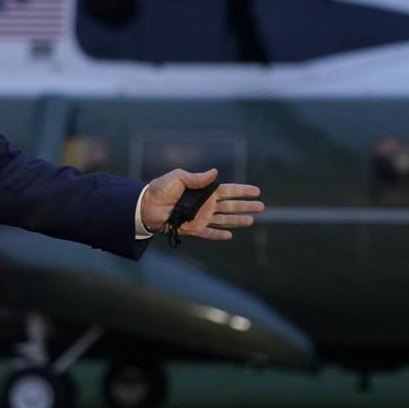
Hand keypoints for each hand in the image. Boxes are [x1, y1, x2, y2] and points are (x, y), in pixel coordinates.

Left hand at [140, 169, 261, 240]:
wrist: (146, 206)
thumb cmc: (161, 188)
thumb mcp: (178, 177)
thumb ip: (197, 178)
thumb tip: (215, 172)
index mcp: (204, 191)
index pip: (228, 191)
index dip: (242, 191)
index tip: (256, 191)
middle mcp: (205, 205)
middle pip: (231, 206)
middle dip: (246, 206)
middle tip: (261, 206)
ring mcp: (201, 218)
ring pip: (224, 220)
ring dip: (238, 221)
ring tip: (252, 220)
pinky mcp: (193, 230)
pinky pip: (209, 233)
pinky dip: (219, 235)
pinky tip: (230, 235)